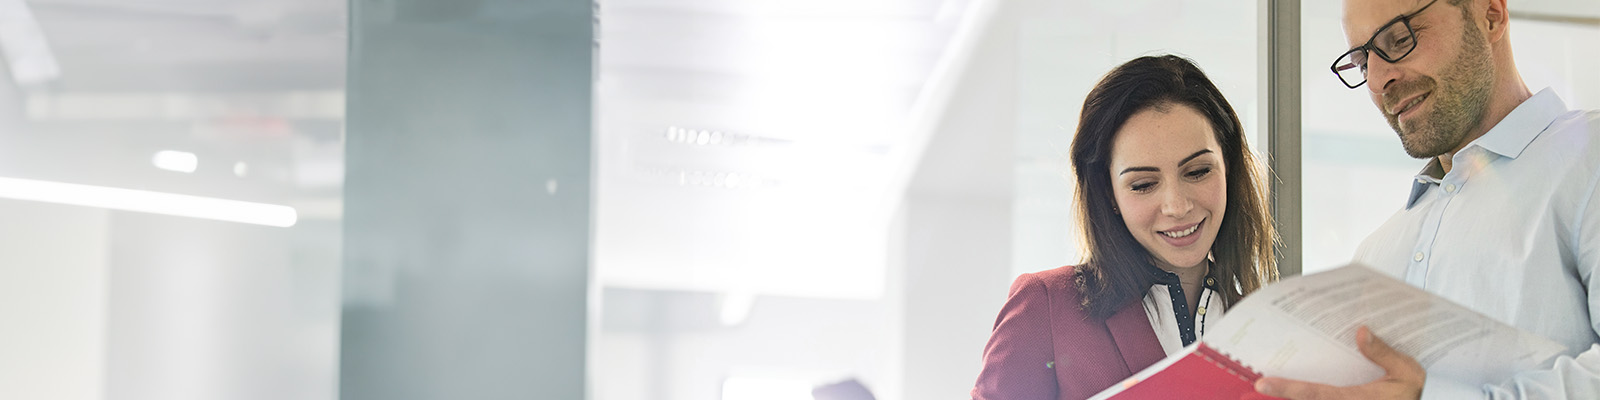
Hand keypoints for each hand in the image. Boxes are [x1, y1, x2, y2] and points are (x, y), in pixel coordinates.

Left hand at [1254, 326, 1424, 399]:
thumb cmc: (1419, 392)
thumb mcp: (1409, 372)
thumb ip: (1385, 353)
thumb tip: (1362, 331)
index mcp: (1359, 399)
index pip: (1315, 394)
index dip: (1287, 390)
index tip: (1262, 383)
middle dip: (1278, 398)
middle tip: (1247, 390)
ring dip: (1287, 399)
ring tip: (1258, 392)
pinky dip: (1302, 396)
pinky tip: (1286, 391)